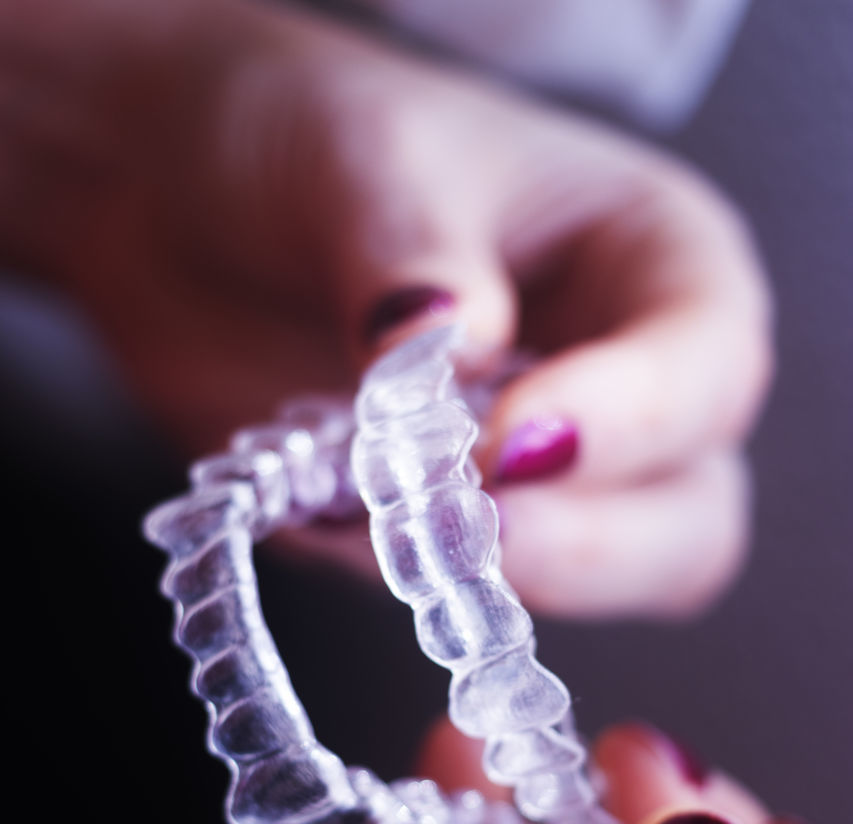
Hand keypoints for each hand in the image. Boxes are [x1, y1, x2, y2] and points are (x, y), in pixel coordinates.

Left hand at [1, 0, 771, 617]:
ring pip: (601, 582)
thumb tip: (456, 351)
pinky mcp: (462, 535)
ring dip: (499, 581)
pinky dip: (405, 586)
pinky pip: (472, 601)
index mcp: (653, 258)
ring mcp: (549, 476)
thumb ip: (413, 258)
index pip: (707, 367)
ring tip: (373, 517)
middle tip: (460, 521)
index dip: (631, 422)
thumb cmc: (305, 144)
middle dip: (584, 541)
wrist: (190, 208)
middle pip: (689, 515)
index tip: (509, 442)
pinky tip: (324, 521)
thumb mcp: (358, 159)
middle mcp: (627, 382)